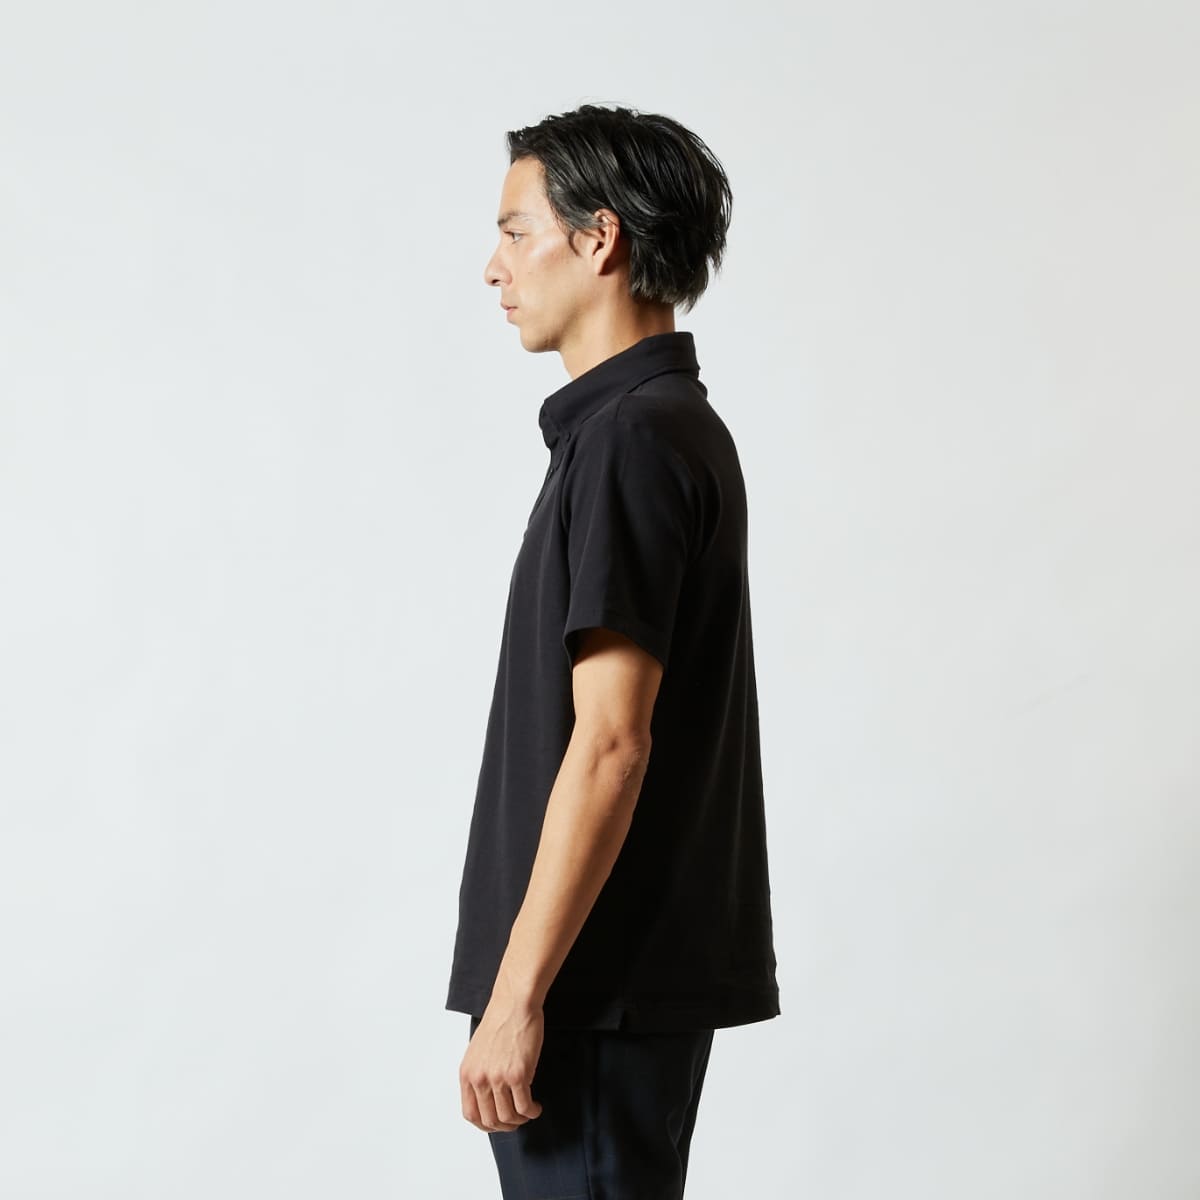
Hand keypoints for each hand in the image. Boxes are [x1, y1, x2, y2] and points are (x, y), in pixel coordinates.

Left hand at [459, 999, 545, 1131]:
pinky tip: (536, 1106)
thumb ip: (480, 1074)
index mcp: (467, 1074)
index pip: (470, 1114)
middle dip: (505, 1126)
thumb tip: (488, 1098)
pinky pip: (524, 1107)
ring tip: (529, 1111)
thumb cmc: (500, 1022)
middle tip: (517, 1120)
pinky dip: (532, 1112)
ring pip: (508, 1117)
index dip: (486, 1124)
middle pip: (490, 1120)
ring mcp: (498, 1078)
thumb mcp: (478, 1051)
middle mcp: (479, 1079)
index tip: (498, 1123)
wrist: (514, 1004)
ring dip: (520, 1120)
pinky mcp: (518, 1075)